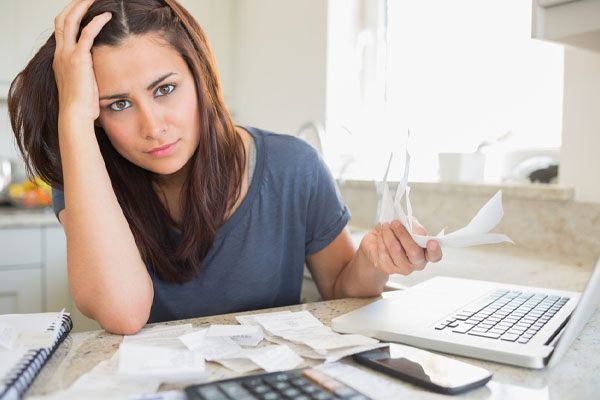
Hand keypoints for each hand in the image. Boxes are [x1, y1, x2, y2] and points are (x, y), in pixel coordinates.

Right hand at [53, 0, 111, 120]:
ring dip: (83, 6)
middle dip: (74, 5)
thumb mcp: (82, 84)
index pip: (61, 29)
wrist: (75, 114)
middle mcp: (60, 53)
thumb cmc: (82, 105)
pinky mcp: (79, 58)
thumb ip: (86, 73)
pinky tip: (107, 15)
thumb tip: (98, 73)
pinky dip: (97, 21)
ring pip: (71, 20)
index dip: (70, 16)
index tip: (81, 9)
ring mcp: (67, 54)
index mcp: (60, 58)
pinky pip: (87, 33)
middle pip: (62, 19)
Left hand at [359, 218, 441, 275]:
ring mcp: (403, 268)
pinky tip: (380, 234)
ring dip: (388, 235)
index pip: (435, 256)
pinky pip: (384, 252)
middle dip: (403, 234)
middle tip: (395, 223)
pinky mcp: (388, 268)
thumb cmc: (399, 232)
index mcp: (426, 252)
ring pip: (396, 250)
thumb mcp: (408, 224)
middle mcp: (417, 263)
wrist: (378, 242)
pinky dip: (381, 240)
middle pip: (414, 252)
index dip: (435, 250)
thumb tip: (416, 232)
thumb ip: (414, 227)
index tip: (431, 242)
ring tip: (385, 226)